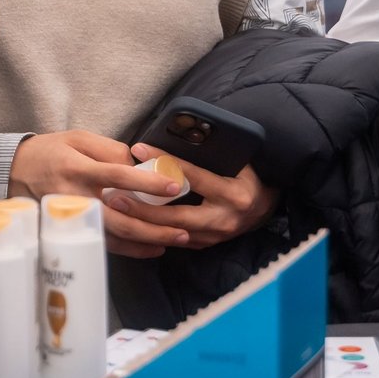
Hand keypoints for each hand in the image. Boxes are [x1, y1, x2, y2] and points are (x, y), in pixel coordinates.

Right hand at [6, 130, 184, 257]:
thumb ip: (109, 148)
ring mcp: (73, 219)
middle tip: (182, 229)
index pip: (118, 176)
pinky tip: (150, 248)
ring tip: (173, 241)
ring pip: (113, 236)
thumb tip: (138, 163)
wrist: (16, 171)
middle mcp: (76, 197)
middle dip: (153, 226)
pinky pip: (103, 244)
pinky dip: (129, 250)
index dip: (147, 182)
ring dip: (145, 241)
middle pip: (120, 217)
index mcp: (79, 169)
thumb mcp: (77, 137)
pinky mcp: (71, 231)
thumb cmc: (51, 151)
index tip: (173, 186)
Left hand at [104, 144, 282, 251]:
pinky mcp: (206, 245)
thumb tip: (179, 132)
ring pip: (172, 232)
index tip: (139, 148)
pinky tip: (131, 223)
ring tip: (115, 209)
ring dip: (142, 222)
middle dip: (142, 206)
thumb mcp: (237, 160)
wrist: (265, 207)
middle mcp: (224, 219)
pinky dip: (153, 231)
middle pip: (176, 215)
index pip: (193, 176)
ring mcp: (215, 236)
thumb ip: (211, 154)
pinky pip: (175, 240)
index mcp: (233, 193)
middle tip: (113, 194)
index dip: (164, 161)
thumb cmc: (248, 176)